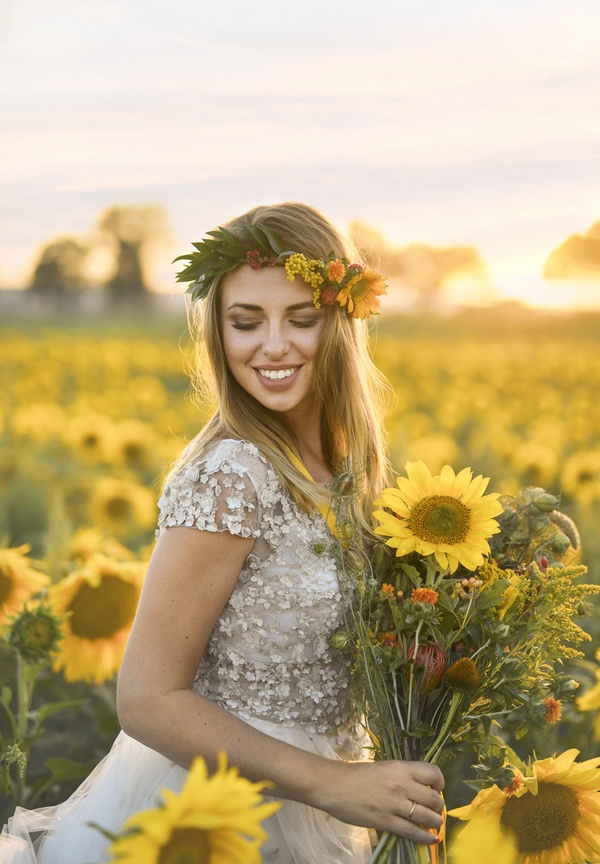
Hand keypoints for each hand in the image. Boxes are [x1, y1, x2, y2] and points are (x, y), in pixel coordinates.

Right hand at [318, 759, 444, 845]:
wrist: (335, 786)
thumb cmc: (356, 774)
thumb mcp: (383, 768)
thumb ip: (401, 776)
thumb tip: (419, 788)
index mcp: (400, 768)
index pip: (433, 773)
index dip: (440, 782)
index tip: (438, 788)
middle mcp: (402, 785)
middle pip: (434, 798)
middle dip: (438, 806)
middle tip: (435, 809)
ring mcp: (395, 804)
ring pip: (427, 816)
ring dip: (435, 821)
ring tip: (435, 823)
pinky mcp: (386, 821)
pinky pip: (412, 832)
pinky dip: (425, 837)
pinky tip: (431, 839)